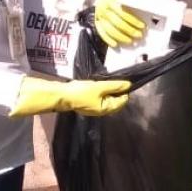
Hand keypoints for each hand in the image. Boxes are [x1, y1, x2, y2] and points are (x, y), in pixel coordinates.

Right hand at [9, 77, 130, 116]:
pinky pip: (101, 98)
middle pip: (116, 101)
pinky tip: (100, 85)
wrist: (62, 95)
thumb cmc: (81, 92)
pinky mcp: (89, 103)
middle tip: (116, 79)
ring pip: (108, 99)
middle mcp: (102, 111)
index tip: (124, 80)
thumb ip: (115, 86)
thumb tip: (128, 84)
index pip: (123, 101)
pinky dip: (103, 92)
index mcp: (107, 109)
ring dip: (110, 91)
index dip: (125, 91)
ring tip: (109, 81)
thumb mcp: (100, 87)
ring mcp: (95, 108)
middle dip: (118, 91)